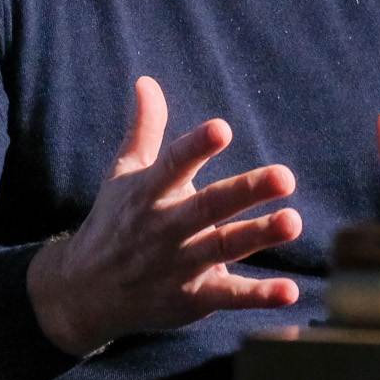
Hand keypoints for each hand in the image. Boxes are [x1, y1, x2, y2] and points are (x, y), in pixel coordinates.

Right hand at [26, 77, 300, 355]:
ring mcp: (179, 265)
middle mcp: (165, 227)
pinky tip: (291, 291)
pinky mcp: (192, 299)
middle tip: (285, 177)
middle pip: (209, 206)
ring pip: (224, 247)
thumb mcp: (123, 174)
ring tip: (293, 221)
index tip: (222, 128)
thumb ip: (144, 128)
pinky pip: (229, 297)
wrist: (85, 294)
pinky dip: (259, 296)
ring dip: (259, 235)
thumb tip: (147, 81)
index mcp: (149, 192)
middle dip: (246, 191)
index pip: (173, 164)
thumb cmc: (114, 222)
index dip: (197, 146)